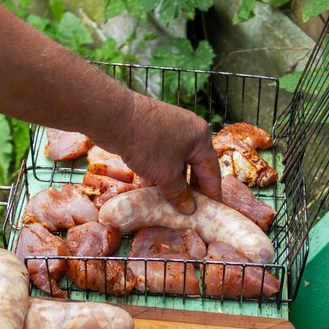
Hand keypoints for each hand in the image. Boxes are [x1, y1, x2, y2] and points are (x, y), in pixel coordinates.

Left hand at [103, 93, 221, 214]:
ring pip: (175, 164)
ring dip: (172, 184)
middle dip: (191, 190)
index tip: (214, 210)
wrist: (114, 118)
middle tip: (191, 210)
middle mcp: (187, 131)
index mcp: (200, 138)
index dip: (213, 193)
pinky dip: (158, 174)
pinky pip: (160, 159)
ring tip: (171, 205)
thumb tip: (189, 209)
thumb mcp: (167, 174)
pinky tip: (151, 191)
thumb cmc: (147, 143)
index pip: (211, 170)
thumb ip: (179, 193)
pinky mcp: (150, 133)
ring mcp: (168, 131)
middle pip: (193, 167)